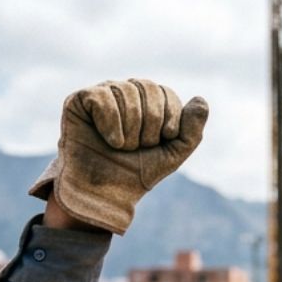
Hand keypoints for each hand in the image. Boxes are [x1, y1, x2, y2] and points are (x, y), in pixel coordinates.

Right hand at [29, 78, 208, 234]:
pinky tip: (109, 140)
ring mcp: (101, 93)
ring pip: (125, 91)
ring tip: (122, 146)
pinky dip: (110, 123)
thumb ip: (192, 130)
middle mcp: (125, 92)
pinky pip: (102, 97)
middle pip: (147, 87)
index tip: (159, 142)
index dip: (168, 120)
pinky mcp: (79, 100)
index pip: (166, 92)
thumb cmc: (137, 173)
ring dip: (130, 129)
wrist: (106, 194)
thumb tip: (202, 100)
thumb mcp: (173, 154)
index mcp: (147, 100)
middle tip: (138, 147)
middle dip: (150, 124)